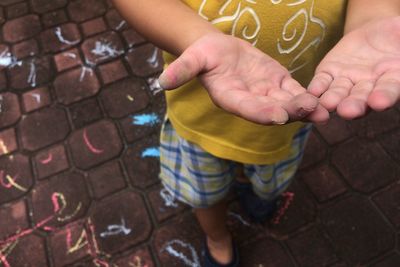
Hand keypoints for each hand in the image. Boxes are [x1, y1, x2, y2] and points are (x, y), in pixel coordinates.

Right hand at [158, 33, 327, 124]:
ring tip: (323, 111)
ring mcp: (265, 94)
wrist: (219, 50)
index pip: (246, 108)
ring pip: (286, 103)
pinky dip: (307, 96)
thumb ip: (182, 71)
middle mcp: (249, 101)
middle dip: (290, 111)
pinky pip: (294, 92)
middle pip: (271, 109)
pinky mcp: (278, 84)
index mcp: (229, 97)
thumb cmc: (204, 54)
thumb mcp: (192, 58)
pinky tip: (322, 100)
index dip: (261, 112)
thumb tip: (162, 82)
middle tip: (310, 112)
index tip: (278, 115)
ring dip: (304, 108)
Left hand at [308, 17, 399, 119]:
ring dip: (333, 100)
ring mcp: (348, 81)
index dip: (383, 96)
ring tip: (328, 104)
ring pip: (339, 93)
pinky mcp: (330, 73)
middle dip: (355, 104)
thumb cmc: (398, 35)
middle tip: (348, 111)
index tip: (379, 102)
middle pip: (361, 98)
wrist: (375, 31)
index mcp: (393, 80)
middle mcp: (369, 86)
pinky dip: (317, 88)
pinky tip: (312, 92)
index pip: (389, 90)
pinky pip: (322, 82)